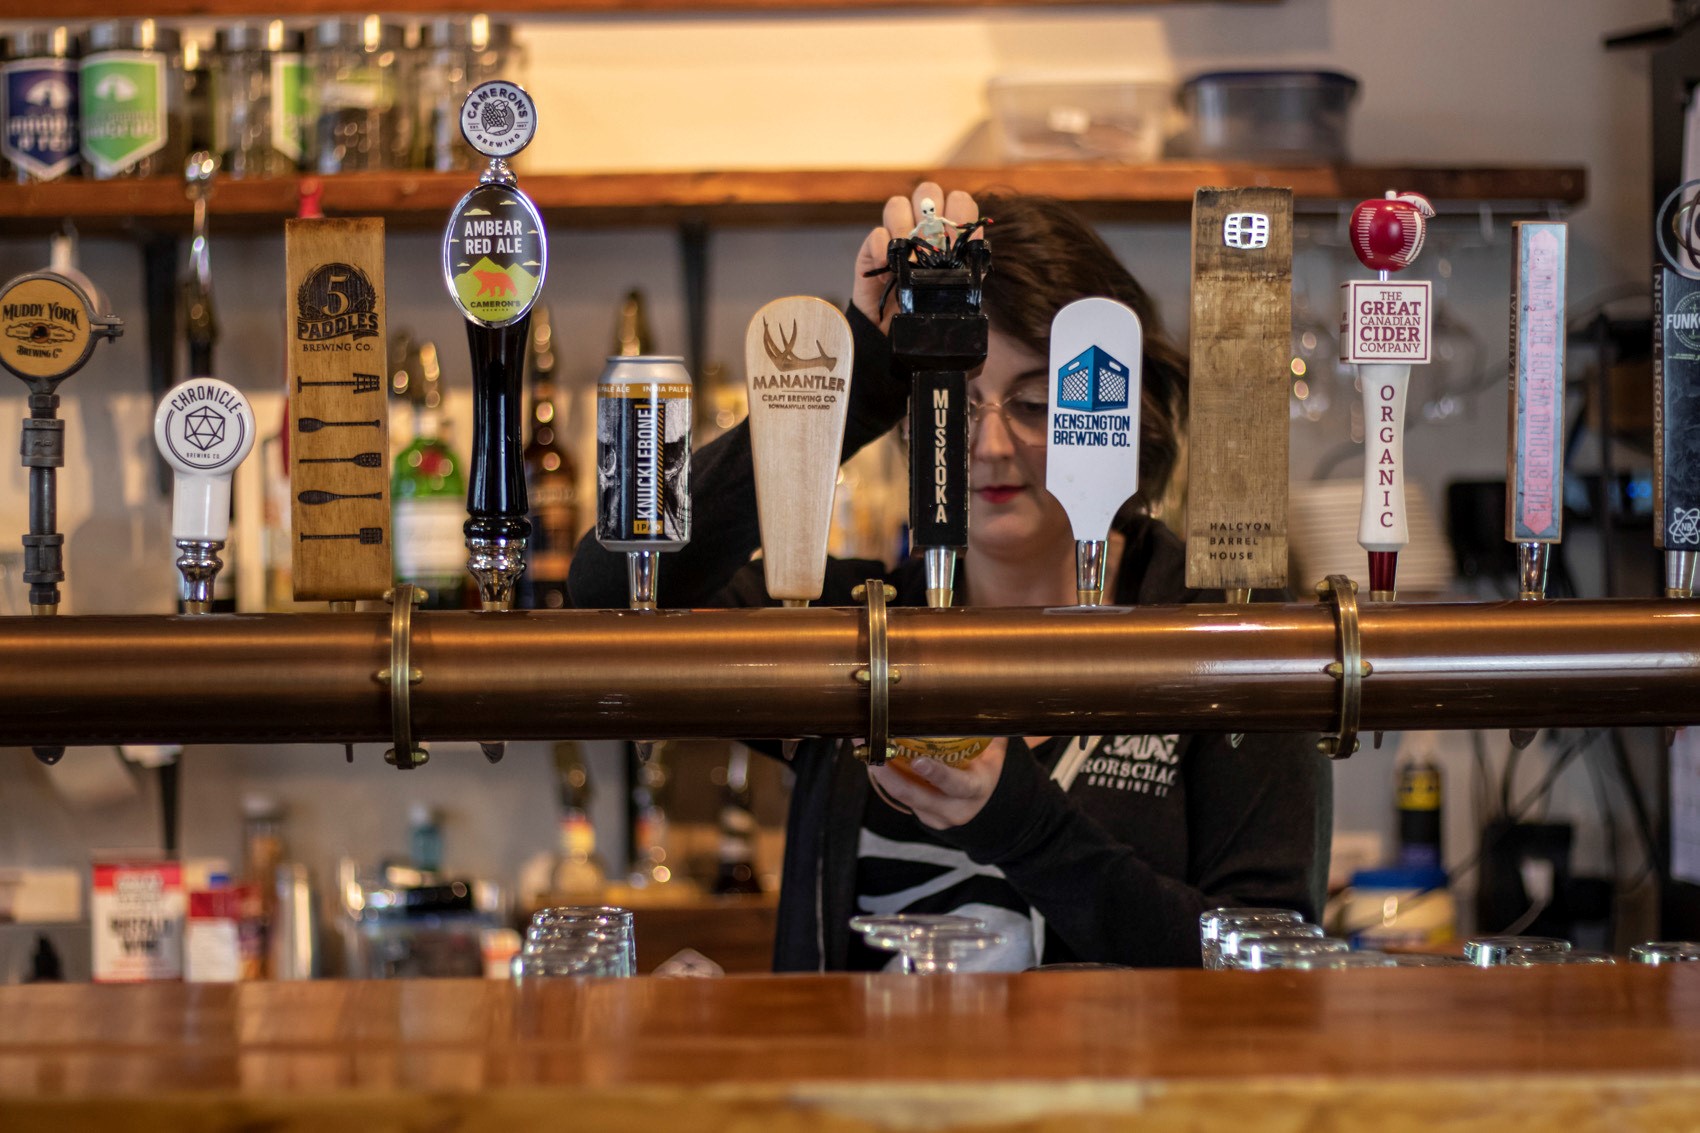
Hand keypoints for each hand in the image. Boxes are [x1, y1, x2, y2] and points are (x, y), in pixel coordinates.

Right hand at [851, 182, 979, 334]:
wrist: (897, 342)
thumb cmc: (930, 314)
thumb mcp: (960, 291)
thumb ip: (971, 265)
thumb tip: (976, 242)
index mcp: (948, 234)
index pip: (958, 200)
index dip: (959, 211)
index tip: (957, 239)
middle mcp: (922, 230)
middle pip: (926, 192)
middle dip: (930, 212)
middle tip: (931, 242)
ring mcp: (895, 238)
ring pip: (897, 205)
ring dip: (905, 228)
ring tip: (909, 259)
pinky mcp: (872, 253)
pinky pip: (875, 234)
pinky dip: (884, 248)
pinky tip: (891, 272)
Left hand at [867, 736, 1004, 829]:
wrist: (983, 800)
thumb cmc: (986, 767)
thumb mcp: (993, 752)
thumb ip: (988, 728)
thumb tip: (983, 694)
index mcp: (975, 789)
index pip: (958, 785)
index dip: (938, 775)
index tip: (918, 761)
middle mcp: (954, 808)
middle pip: (916, 796)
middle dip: (891, 774)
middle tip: (873, 747)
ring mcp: (934, 816)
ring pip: (901, 797)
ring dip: (880, 772)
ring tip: (863, 744)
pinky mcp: (920, 816)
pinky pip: (898, 796)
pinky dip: (884, 776)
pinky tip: (869, 754)